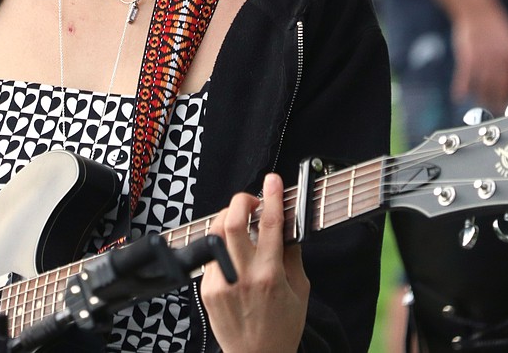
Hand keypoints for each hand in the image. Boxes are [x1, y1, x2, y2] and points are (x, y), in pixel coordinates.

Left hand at [201, 173, 307, 352]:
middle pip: (230, 220)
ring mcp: (220, 282)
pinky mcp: (207, 289)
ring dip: (228, 220)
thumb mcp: (300, 292)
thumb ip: (292, 256)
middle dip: (241, 201)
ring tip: (242, 225)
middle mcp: (242, 276)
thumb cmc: (282, 328)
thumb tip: (286, 226)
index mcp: (270, 275)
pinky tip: (234, 254)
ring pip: (216, 234)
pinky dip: (223, 246)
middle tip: (252, 201)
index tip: (273, 180)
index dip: (271, 196)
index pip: (270, 224)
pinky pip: (212, 255)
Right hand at [450, 2, 507, 114]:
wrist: (477, 9)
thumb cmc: (492, 25)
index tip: (506, 102)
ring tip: (478, 105)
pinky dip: (461, 87)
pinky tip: (458, 96)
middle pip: (499, 87)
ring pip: (482, 84)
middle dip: (497, 101)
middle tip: (494, 110)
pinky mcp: (468, 56)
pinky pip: (465, 76)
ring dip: (479, 97)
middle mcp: (501, 58)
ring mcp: (484, 58)